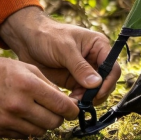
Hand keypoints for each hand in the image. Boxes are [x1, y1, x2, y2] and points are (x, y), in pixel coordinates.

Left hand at [0, 7, 119, 105]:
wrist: (28, 41)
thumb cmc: (48, 36)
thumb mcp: (64, 49)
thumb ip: (80, 67)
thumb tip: (96, 84)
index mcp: (98, 46)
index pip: (112, 67)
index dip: (108, 82)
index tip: (98, 93)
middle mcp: (95, 59)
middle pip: (106, 82)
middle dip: (97, 93)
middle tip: (84, 101)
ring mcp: (85, 72)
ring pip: (95, 91)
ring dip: (87, 99)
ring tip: (74, 103)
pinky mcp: (74, 81)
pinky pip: (82, 95)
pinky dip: (78, 101)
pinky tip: (69, 102)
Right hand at [0, 41, 77, 138]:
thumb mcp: (26, 68)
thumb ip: (47, 85)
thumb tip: (64, 102)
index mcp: (29, 85)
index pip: (62, 106)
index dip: (72, 110)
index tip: (73, 110)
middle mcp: (19, 105)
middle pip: (53, 123)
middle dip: (58, 118)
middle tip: (55, 111)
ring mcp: (7, 121)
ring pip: (39, 132)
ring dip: (42, 124)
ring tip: (36, 112)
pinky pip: (22, 136)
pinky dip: (26, 128)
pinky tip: (20, 116)